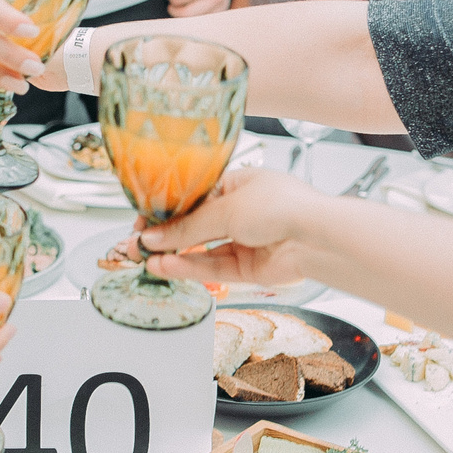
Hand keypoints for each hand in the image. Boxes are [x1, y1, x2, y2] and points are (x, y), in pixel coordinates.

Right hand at [138, 167, 330, 289]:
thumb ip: (187, 227)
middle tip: (136, 244)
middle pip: (195, 225)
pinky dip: (188, 268)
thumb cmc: (283, 206)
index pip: (193, 197)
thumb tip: (154, 236)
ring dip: (173, 254)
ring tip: (145, 258)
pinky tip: (166, 267)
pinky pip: (212, 267)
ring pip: (201, 249)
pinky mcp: (248, 268)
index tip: (142, 219)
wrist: (316, 236)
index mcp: (237, 184)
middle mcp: (241, 211)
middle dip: (164, 235)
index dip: (166, 209)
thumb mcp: (226, 209)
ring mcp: (245, 240)